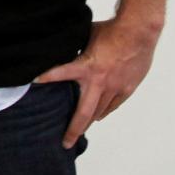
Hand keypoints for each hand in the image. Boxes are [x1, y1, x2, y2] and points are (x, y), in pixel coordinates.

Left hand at [34, 17, 160, 148]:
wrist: (139, 32)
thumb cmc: (112, 31)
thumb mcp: (88, 37)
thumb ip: (78, 49)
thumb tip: (64, 50)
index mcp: (86, 66)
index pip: (62, 73)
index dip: (48, 77)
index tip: (35, 81)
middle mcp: (99, 81)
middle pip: (84, 113)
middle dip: (74, 130)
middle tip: (65, 143)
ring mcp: (114, 87)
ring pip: (99, 112)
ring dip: (88, 122)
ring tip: (79, 131)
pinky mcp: (126, 88)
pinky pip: (113, 106)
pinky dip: (104, 112)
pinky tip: (98, 116)